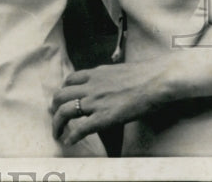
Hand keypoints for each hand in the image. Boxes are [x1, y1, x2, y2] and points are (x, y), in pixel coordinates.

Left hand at [50, 60, 169, 145]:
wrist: (157, 80)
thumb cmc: (146, 75)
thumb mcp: (120, 70)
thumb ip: (108, 77)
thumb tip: (109, 81)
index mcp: (96, 73)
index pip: (70, 79)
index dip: (64, 90)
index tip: (62, 98)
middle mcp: (91, 86)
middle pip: (61, 94)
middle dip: (54, 106)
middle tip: (54, 115)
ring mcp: (96, 101)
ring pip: (65, 110)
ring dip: (57, 123)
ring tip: (57, 131)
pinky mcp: (105, 117)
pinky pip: (81, 128)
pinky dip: (72, 136)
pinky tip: (70, 141)